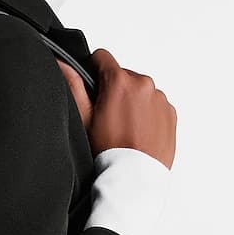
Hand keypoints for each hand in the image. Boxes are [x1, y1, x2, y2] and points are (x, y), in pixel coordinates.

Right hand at [56, 48, 175, 168]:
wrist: (135, 177)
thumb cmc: (109, 152)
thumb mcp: (84, 117)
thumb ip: (73, 85)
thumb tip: (63, 65)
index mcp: (120, 82)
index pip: (102, 57)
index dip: (93, 71)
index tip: (93, 89)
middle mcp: (144, 85)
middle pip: (122, 76)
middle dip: (114, 90)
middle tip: (107, 117)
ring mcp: (160, 98)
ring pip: (140, 90)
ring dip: (132, 101)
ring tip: (124, 127)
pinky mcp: (170, 112)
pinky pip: (155, 104)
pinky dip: (147, 113)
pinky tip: (138, 132)